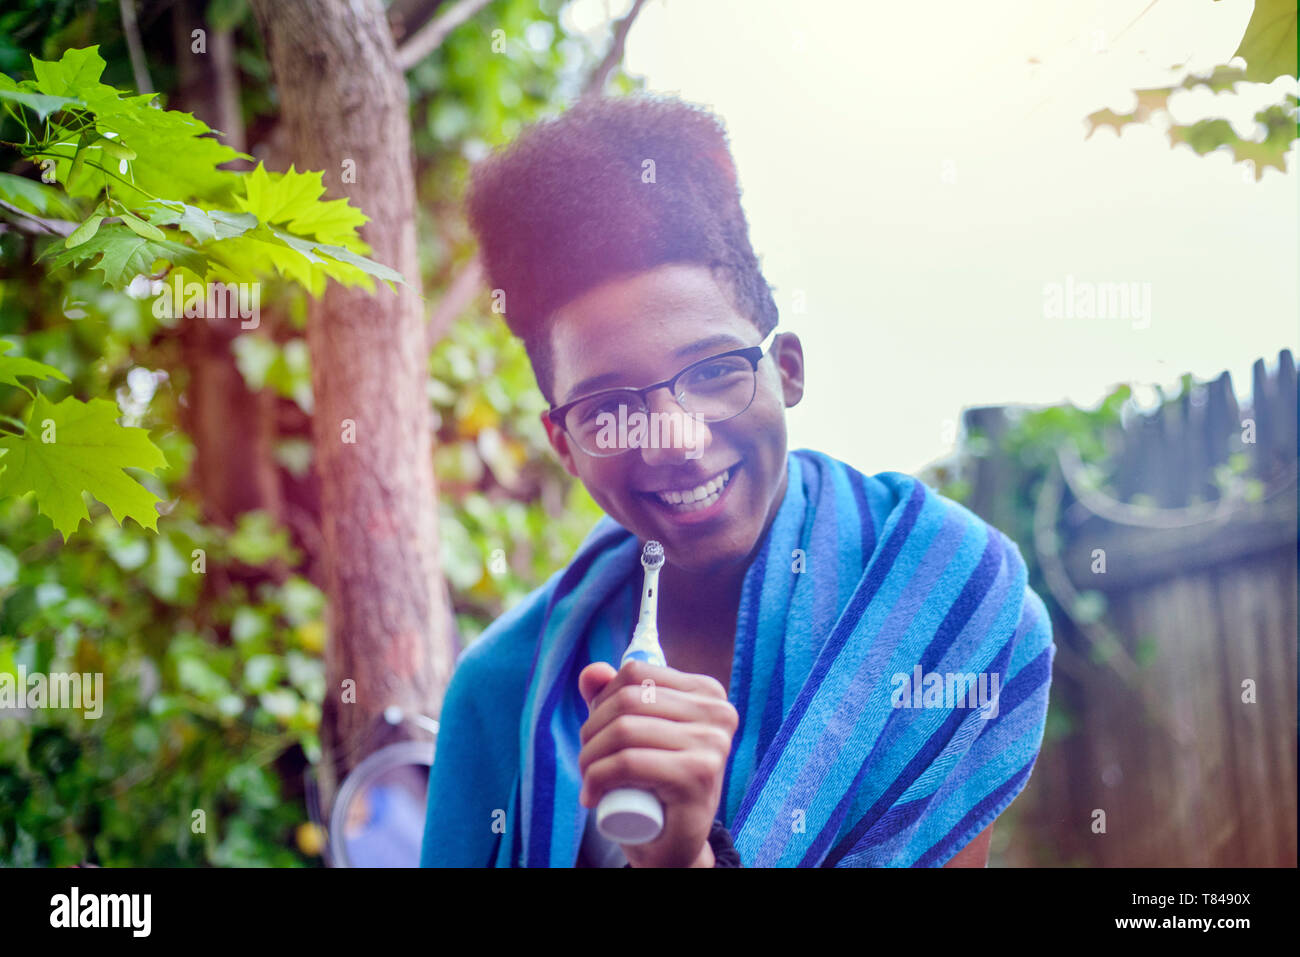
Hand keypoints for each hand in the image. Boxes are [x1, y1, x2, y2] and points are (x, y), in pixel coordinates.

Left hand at [578, 659, 737, 867]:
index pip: (636, 673)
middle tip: (587, 763)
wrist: (673, 844)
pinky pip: (629, 762)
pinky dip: (598, 776)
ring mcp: (713, 743)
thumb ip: (613, 697)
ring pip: (624, 730)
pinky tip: (591, 795)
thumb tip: (591, 672)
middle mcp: (718, 713)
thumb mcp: (633, 733)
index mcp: (707, 693)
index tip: (597, 733)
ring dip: (589, 757)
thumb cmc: (653, 784)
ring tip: (588, 780)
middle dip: (592, 730)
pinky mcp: (698, 775)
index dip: (602, 700)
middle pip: (628, 699)